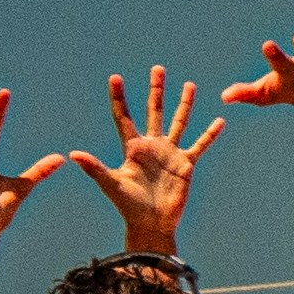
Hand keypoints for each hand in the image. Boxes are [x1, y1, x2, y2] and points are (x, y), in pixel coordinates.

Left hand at [67, 65, 222, 251]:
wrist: (151, 224)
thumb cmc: (128, 206)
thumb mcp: (111, 184)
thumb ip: (94, 167)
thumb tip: (74, 154)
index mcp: (133, 148)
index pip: (123, 117)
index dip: (119, 98)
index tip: (115, 77)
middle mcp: (152, 146)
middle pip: (154, 111)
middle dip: (156, 90)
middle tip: (158, 69)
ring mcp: (169, 154)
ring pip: (178, 122)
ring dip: (184, 104)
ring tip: (189, 85)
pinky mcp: (185, 165)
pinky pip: (199, 146)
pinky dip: (209, 134)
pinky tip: (220, 121)